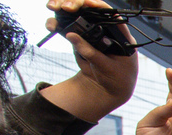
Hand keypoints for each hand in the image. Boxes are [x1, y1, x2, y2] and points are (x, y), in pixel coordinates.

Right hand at [40, 0, 139, 122]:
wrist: (106, 89)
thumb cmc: (116, 79)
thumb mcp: (107, 68)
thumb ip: (91, 53)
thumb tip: (71, 35)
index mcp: (120, 35)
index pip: (111, 15)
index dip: (99, 6)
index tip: (87, 3)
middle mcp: (105, 29)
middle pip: (90, 10)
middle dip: (76, 4)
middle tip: (65, 7)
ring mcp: (91, 31)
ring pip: (76, 14)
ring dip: (62, 7)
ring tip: (53, 7)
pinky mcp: (79, 36)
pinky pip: (67, 26)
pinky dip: (56, 22)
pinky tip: (51, 25)